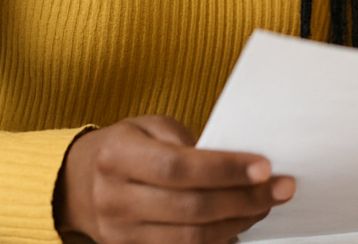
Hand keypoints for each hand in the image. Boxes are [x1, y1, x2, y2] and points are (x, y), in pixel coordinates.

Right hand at [54, 115, 294, 243]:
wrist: (75, 182)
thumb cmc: (127, 145)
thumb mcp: (149, 126)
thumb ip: (188, 141)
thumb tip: (239, 161)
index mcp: (118, 156)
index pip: (178, 167)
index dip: (225, 170)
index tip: (265, 167)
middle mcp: (114, 198)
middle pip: (189, 207)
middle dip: (244, 199)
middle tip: (283, 188)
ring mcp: (119, 232)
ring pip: (189, 237)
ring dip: (238, 222)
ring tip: (266, 205)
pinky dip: (217, 241)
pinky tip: (240, 225)